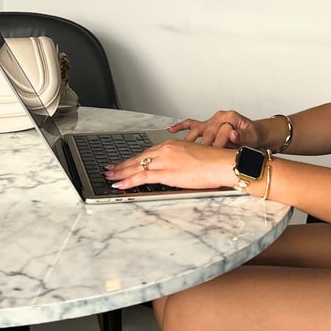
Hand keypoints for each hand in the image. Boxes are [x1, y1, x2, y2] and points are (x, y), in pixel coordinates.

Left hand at [104, 139, 234, 191]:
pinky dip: (128, 181)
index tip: (123, 163)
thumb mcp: (192, 156)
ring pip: (136, 167)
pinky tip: (119, 185)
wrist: (222, 163)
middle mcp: (165, 150)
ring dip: (120, 173)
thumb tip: (173, 169)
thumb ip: (179, 161)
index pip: (146, 153)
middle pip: (138, 158)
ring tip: (109, 177)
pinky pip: (141, 178)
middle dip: (121, 165)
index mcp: (171, 145)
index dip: (133, 159)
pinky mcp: (166, 172)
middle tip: (109, 169)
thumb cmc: (213, 162)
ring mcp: (164, 161)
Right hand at [168, 110, 257, 147]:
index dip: (218, 143)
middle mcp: (218, 117)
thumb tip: (233, 134)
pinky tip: (171, 130)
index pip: (220, 131)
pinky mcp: (205, 125)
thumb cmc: (252, 135)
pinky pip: (190, 124)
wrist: (253, 132)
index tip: (215, 154)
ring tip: (181, 150)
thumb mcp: (252, 136)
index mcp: (230, 117)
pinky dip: (180, 127)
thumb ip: (243, 136)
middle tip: (197, 157)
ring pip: (196, 129)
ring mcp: (211, 121)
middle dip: (202, 146)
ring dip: (189, 140)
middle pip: (207, 132)